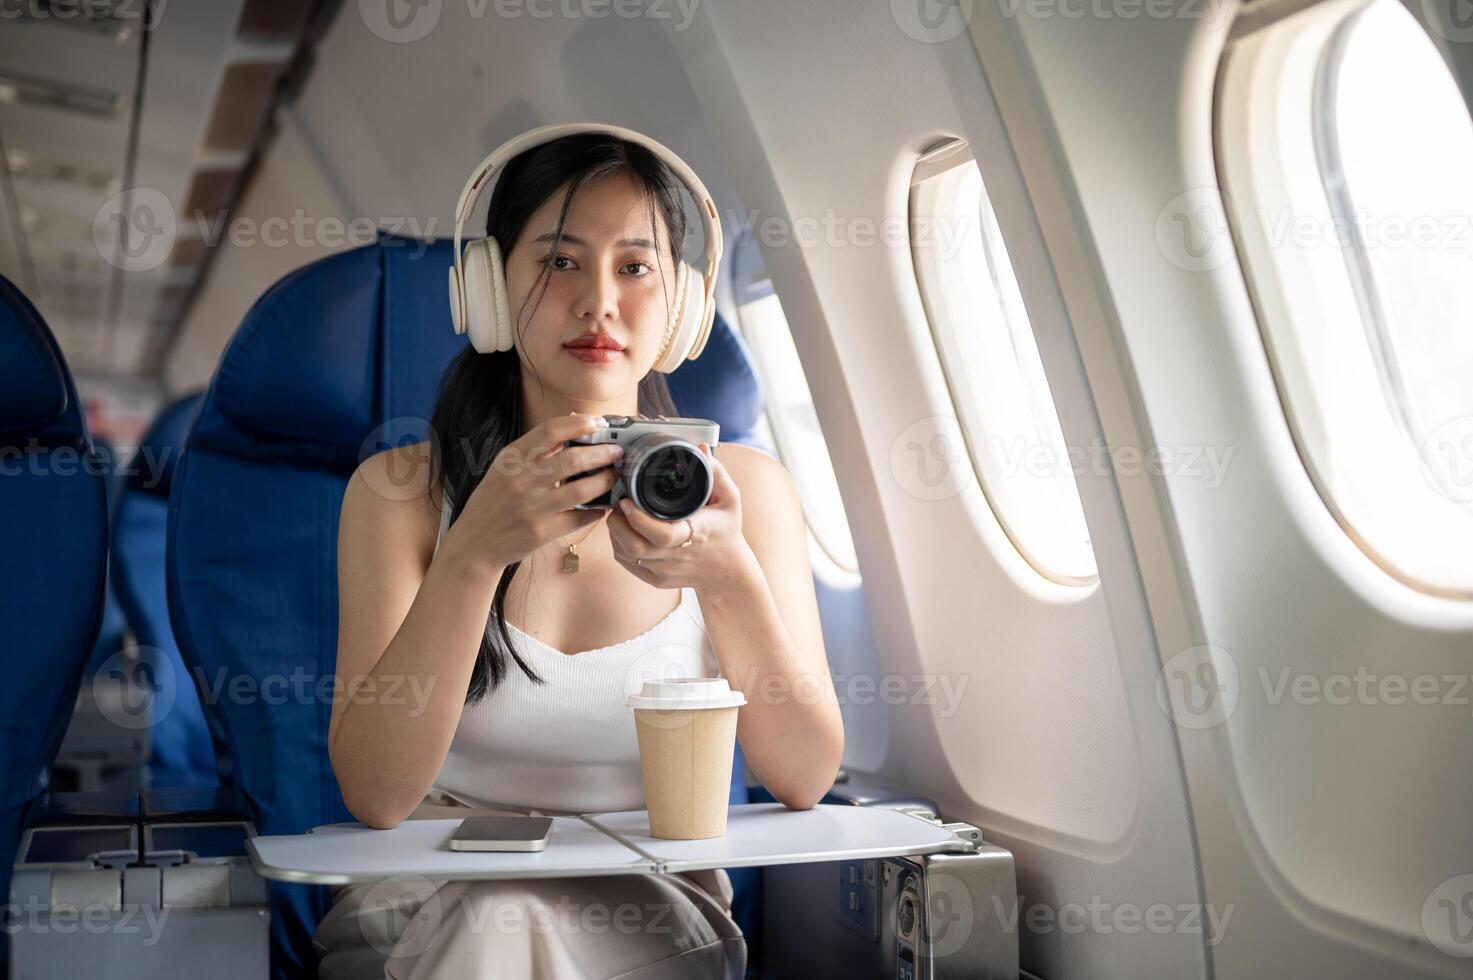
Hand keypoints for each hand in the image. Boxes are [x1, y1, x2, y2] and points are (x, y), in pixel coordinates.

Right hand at [442, 413, 622, 574]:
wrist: (475, 542)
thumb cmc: (493, 501)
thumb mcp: (504, 468)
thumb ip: (534, 449)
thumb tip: (571, 425)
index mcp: (512, 459)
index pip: (550, 430)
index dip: (579, 423)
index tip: (600, 422)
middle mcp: (521, 480)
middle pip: (573, 458)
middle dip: (603, 453)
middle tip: (617, 452)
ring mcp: (532, 507)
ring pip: (581, 489)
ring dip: (605, 481)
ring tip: (615, 476)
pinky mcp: (541, 532)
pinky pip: (578, 518)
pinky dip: (596, 510)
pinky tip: (603, 506)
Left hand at [607, 443, 754, 592]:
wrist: (727, 571)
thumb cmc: (726, 530)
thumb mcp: (730, 499)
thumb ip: (716, 472)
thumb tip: (699, 448)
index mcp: (696, 535)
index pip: (661, 535)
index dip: (638, 519)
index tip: (627, 500)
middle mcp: (677, 557)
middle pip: (634, 547)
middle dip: (617, 523)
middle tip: (620, 503)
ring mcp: (664, 572)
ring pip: (625, 555)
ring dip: (616, 532)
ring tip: (621, 513)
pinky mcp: (655, 580)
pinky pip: (626, 563)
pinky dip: (619, 545)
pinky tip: (625, 530)